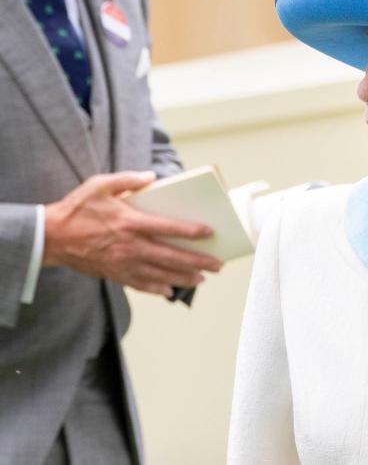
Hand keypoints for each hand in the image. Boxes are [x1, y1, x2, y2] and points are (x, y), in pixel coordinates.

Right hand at [43, 171, 222, 297]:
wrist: (50, 237)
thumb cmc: (77, 209)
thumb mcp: (99, 185)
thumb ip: (127, 180)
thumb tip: (152, 177)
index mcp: (129, 222)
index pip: (168, 228)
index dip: (191, 231)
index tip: (210, 233)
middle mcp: (130, 246)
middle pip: (171, 256)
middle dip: (197, 262)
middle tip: (218, 265)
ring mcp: (122, 263)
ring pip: (160, 274)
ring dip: (183, 278)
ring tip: (202, 279)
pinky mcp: (114, 274)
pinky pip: (140, 285)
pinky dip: (157, 289)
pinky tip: (170, 291)